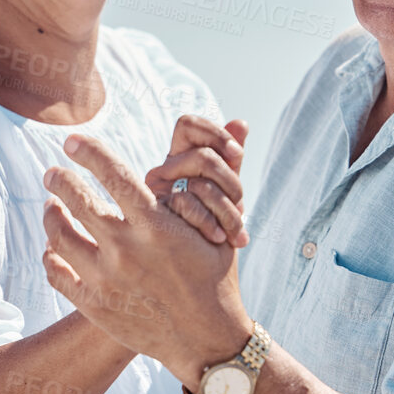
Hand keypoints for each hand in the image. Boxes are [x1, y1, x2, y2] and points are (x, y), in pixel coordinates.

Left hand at [42, 134, 253, 388]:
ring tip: (51, 207)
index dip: (88, 151)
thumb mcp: (220, 227)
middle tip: (53, 172)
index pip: (112, 174)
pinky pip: (57, 272)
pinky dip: (52, 256)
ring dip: (51, 215)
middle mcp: (126, 249)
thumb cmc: (217, 278)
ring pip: (59, 235)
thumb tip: (240, 121)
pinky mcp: (94, 306)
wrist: (208, 341)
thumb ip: (217, 177)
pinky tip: (55, 248)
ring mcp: (106, 280)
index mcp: (156, 226)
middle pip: (75, 200)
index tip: (73, 141)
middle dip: (59, 179)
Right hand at [146, 115, 249, 247]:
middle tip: (242, 206)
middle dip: (231, 182)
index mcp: (177, 160)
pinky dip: (212, 224)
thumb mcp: (225, 191)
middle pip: (203, 156)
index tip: (236, 153)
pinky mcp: (152, 218)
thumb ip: (231, 158)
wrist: (199, 272)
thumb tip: (240, 122)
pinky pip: (189, 207)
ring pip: (200, 185)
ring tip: (236, 232)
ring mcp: (155, 195)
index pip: (187, 125)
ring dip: (229, 210)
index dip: (214, 133)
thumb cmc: (213, 226)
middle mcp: (162, 173)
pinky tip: (221, 239)